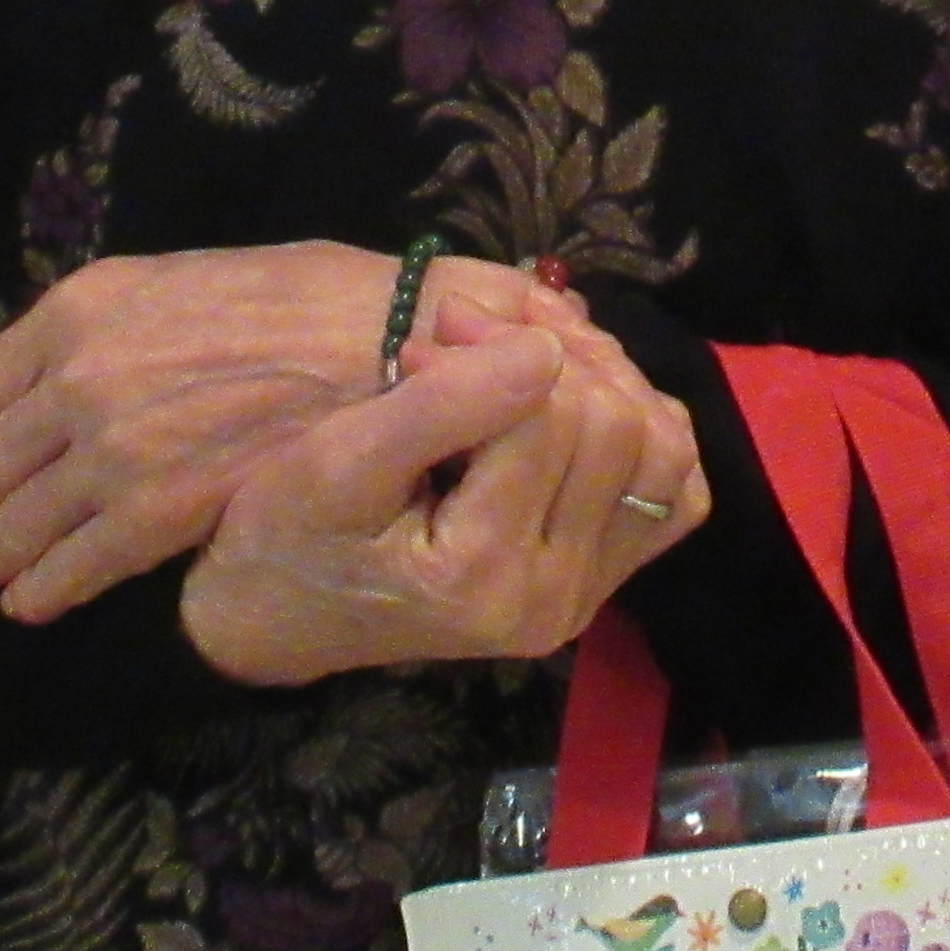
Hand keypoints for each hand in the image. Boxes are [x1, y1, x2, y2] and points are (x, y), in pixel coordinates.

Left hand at [0, 244, 591, 619]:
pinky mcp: (154, 509)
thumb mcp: (186, 278)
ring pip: (19, 519)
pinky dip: (43, 589)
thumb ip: (117, 323)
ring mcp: (111, 446)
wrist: (387, 344)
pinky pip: (75, 563)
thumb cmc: (307, 301)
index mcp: (80, 308)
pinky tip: (30, 604)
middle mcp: (78, 374)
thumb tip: (82, 368)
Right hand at [177, 331, 705, 689]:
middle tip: (469, 336)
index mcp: (482, 574)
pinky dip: (639, 429)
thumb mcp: (336, 463)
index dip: (493, 347)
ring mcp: (586, 595)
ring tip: (526, 354)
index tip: (426, 336)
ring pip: (663, 453)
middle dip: (552, 355)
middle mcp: (554, 597)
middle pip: (618, 428)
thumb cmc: (289, 535)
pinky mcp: (598, 582)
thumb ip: (440, 407)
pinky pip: (670, 491)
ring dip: (605, 380)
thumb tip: (543, 348)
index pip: (547, 415)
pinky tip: (573, 401)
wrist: (279, 614)